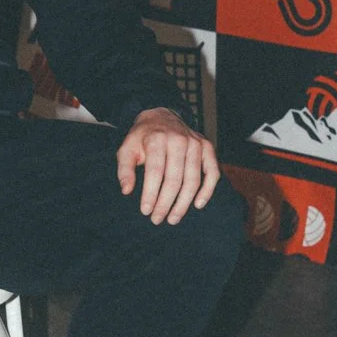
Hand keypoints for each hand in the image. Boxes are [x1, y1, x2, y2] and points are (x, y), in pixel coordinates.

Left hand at [116, 107, 219, 226]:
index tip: (146, 211)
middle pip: (174, 179)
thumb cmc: (142, 138)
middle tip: (157, 219)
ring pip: (193, 179)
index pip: (155, 172)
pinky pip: (212, 172)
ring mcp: (195, 143)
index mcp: (157, 139)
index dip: (151, 194)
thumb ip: (124, 169)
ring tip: (173, 218)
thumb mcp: (126, 149)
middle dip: (165, 203)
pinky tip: (197, 204)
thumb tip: (126, 191)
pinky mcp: (207, 147)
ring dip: (184, 203)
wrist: (161, 116)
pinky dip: (207, 190)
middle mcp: (178, 140)